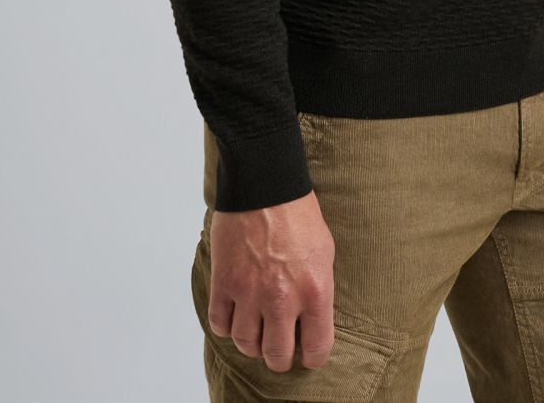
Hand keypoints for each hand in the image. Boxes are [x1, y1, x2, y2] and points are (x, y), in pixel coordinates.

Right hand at [208, 188, 336, 371]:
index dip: (312, 357)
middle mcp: (282, 298)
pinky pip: (219, 324)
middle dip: (279, 358)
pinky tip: (235, 315)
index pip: (316, 348)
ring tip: (257, 330)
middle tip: (279, 349)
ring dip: (252, 342)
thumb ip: (318, 291)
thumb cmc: (298, 213)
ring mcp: (250, 292)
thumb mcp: (324, 253)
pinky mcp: (224, 282)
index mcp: (315, 290)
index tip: (308, 354)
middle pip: (276, 355)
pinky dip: (226, 326)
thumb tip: (311, 319)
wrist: (265, 185)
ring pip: (245, 344)